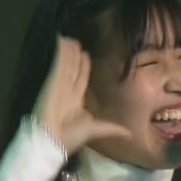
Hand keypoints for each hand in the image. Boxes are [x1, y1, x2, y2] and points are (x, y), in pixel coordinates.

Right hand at [31, 36, 130, 153]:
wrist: (52, 141)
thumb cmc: (71, 136)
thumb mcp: (96, 130)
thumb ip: (111, 128)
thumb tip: (129, 134)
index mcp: (75, 102)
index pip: (80, 79)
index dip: (83, 66)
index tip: (85, 54)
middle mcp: (67, 92)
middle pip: (72, 69)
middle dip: (74, 56)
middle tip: (76, 42)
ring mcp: (58, 85)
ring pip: (66, 64)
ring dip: (68, 52)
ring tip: (70, 39)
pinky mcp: (51, 82)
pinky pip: (58, 65)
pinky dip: (60, 53)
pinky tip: (61, 41)